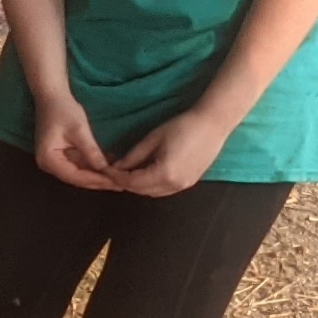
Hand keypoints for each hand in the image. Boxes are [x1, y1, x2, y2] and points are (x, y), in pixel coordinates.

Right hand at [30, 95, 115, 190]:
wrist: (51, 94)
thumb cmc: (63, 109)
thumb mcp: (79, 130)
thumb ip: (91, 151)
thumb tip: (106, 170)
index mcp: (48, 160)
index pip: (75, 177)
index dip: (96, 181)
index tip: (115, 183)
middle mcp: (48, 165)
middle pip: (76, 178)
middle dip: (99, 181)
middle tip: (121, 184)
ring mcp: (54, 160)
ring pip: (79, 173)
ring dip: (98, 174)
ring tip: (118, 177)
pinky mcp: (61, 155)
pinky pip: (79, 164)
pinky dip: (93, 165)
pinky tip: (110, 165)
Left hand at [105, 108, 226, 196]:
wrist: (212, 124)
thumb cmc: (182, 126)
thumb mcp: (153, 138)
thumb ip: (134, 156)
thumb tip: (116, 166)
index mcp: (164, 174)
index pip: (132, 182)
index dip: (116, 177)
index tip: (104, 169)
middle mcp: (173, 185)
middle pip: (141, 191)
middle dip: (125, 182)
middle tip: (113, 171)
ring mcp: (183, 187)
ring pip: (152, 193)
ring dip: (138, 185)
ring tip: (127, 172)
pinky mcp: (188, 183)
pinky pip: (164, 190)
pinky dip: (151, 185)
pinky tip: (145, 173)